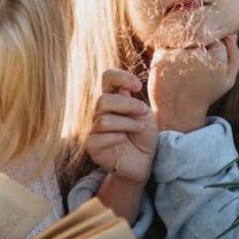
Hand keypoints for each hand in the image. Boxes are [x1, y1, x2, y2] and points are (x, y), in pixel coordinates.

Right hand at [86, 69, 156, 183]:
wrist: (145, 162)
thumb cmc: (144, 137)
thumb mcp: (144, 115)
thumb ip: (132, 101)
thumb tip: (121, 90)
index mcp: (113, 100)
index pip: (107, 78)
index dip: (120, 77)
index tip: (137, 87)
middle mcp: (100, 113)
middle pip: (103, 100)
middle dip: (127, 105)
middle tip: (143, 113)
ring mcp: (95, 130)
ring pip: (103, 120)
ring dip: (127, 123)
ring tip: (140, 129)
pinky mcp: (93, 147)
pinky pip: (97, 138)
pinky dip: (114, 137)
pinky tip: (124, 140)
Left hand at [149, 34, 238, 132]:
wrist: (177, 110)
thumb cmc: (204, 93)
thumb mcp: (227, 80)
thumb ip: (234, 56)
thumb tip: (233, 33)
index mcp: (217, 61)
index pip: (218, 39)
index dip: (213, 50)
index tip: (208, 64)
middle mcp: (197, 56)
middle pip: (201, 36)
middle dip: (199, 47)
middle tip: (195, 66)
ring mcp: (178, 55)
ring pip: (185, 37)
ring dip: (184, 46)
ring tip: (183, 67)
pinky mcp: (161, 56)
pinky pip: (168, 42)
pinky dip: (170, 51)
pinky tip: (172, 67)